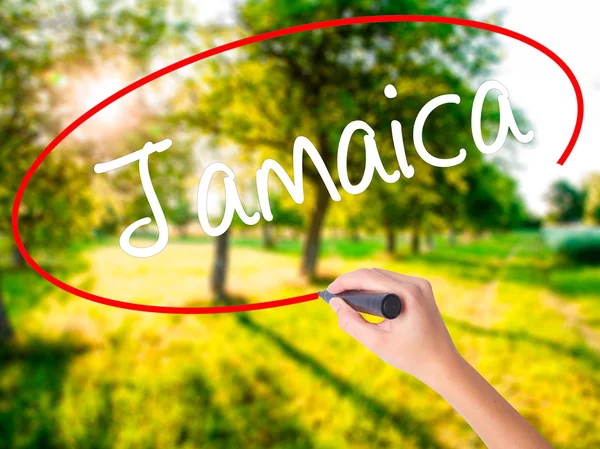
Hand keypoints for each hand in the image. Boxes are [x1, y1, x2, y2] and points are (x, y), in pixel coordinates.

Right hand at [327, 268, 459, 385]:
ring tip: (346, 301)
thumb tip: (334, 303)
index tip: (328, 293)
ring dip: (363, 285)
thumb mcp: (376, 342)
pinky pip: (392, 282)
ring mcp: (421, 285)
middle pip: (374, 273)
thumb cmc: (410, 356)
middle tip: (334, 299)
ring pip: (382, 276)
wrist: (442, 363)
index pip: (367, 277)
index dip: (344, 282)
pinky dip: (376, 289)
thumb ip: (351, 322)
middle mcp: (416, 283)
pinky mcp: (421, 289)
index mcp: (407, 294)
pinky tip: (364, 301)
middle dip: (351, 283)